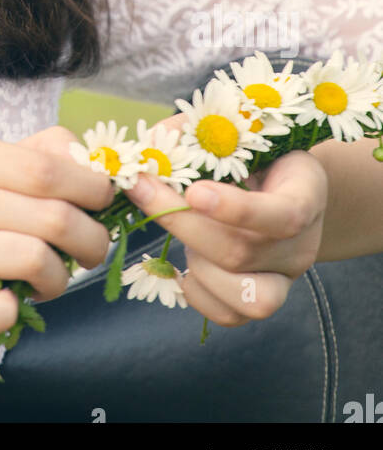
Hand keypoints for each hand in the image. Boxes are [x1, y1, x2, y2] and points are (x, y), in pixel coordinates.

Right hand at [0, 125, 112, 355]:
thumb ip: (22, 156)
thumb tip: (86, 153)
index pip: (48, 164)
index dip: (92, 187)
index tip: (104, 204)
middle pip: (51, 213)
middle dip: (91, 240)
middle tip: (91, 252)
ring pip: (32, 258)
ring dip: (58, 280)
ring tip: (49, 283)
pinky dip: (11, 315)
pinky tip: (6, 305)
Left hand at [123, 113, 327, 326]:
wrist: (283, 188)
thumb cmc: (254, 154)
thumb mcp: (236, 133)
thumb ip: (195, 134)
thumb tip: (146, 146)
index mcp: (305, 195)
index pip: (284, 215)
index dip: (236, 209)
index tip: (193, 191)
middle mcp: (301, 244)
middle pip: (244, 252)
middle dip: (183, 224)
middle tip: (144, 191)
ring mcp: (285, 278)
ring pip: (246, 296)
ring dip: (198, 264)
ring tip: (185, 236)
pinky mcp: (262, 300)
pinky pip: (231, 316)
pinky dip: (197, 292)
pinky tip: (183, 265)